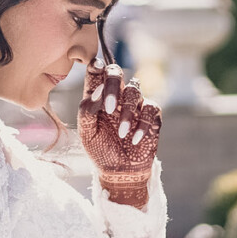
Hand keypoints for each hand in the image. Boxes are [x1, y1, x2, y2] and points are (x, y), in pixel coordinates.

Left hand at [78, 60, 160, 208]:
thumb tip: (98, 91)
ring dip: (127, 113)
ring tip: (121, 134)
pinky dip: (142, 125)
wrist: (119, 172)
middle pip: (116, 73)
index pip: (95, 72)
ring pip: (134, 91)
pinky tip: (134, 140)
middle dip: (114, 85)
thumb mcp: (86, 132)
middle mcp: (115, 96)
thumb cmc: (100, 150)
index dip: (95, 65)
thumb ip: (87, 110)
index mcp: (96, 96)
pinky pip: (150, 109)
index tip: (95, 66)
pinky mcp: (150, 116)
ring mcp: (134, 105)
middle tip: (109, 108)